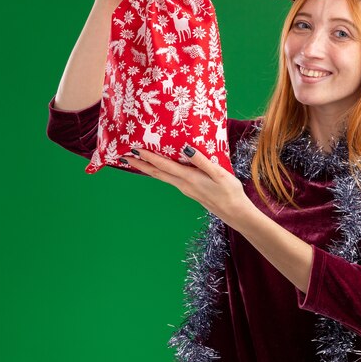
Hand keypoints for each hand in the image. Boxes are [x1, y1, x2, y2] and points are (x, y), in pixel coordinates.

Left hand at [120, 146, 251, 228]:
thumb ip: (201, 161)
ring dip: (149, 169)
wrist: (235, 213)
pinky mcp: (191, 191)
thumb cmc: (229, 192)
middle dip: (141, 164)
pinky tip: (162, 169)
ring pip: (163, 177)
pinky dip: (161, 172)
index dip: (148, 157)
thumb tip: (185, 148)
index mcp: (188, 178)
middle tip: (125, 157)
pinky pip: (171, 180)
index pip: (163, 165)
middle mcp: (183, 185)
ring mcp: (186, 189)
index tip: (133, 150)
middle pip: (157, 173)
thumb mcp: (218, 173)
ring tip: (138, 162)